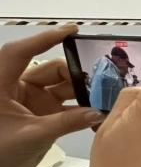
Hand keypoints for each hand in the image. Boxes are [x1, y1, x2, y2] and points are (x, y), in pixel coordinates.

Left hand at [0, 25, 105, 166]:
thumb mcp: (32, 135)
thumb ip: (66, 122)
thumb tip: (98, 112)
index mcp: (1, 84)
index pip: (21, 52)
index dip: (45, 39)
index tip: (72, 31)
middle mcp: (16, 87)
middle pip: (51, 70)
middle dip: (76, 74)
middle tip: (100, 83)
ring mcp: (31, 100)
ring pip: (61, 86)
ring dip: (82, 91)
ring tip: (103, 97)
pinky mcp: (42, 113)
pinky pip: (66, 104)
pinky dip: (81, 107)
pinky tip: (97, 110)